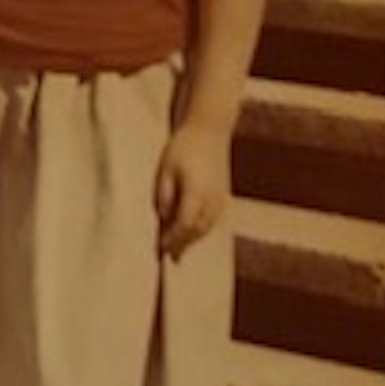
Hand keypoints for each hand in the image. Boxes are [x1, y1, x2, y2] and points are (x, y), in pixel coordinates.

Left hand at [154, 117, 231, 259]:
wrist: (210, 130)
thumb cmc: (183, 146)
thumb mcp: (165, 168)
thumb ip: (163, 194)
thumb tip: (162, 217)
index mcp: (196, 192)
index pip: (184, 225)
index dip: (172, 239)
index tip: (160, 247)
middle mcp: (212, 199)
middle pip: (197, 230)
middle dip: (183, 244)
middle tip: (169, 255)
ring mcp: (221, 197)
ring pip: (207, 227)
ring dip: (193, 239)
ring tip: (179, 248)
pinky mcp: (224, 194)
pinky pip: (213, 219)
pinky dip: (201, 229)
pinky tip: (191, 231)